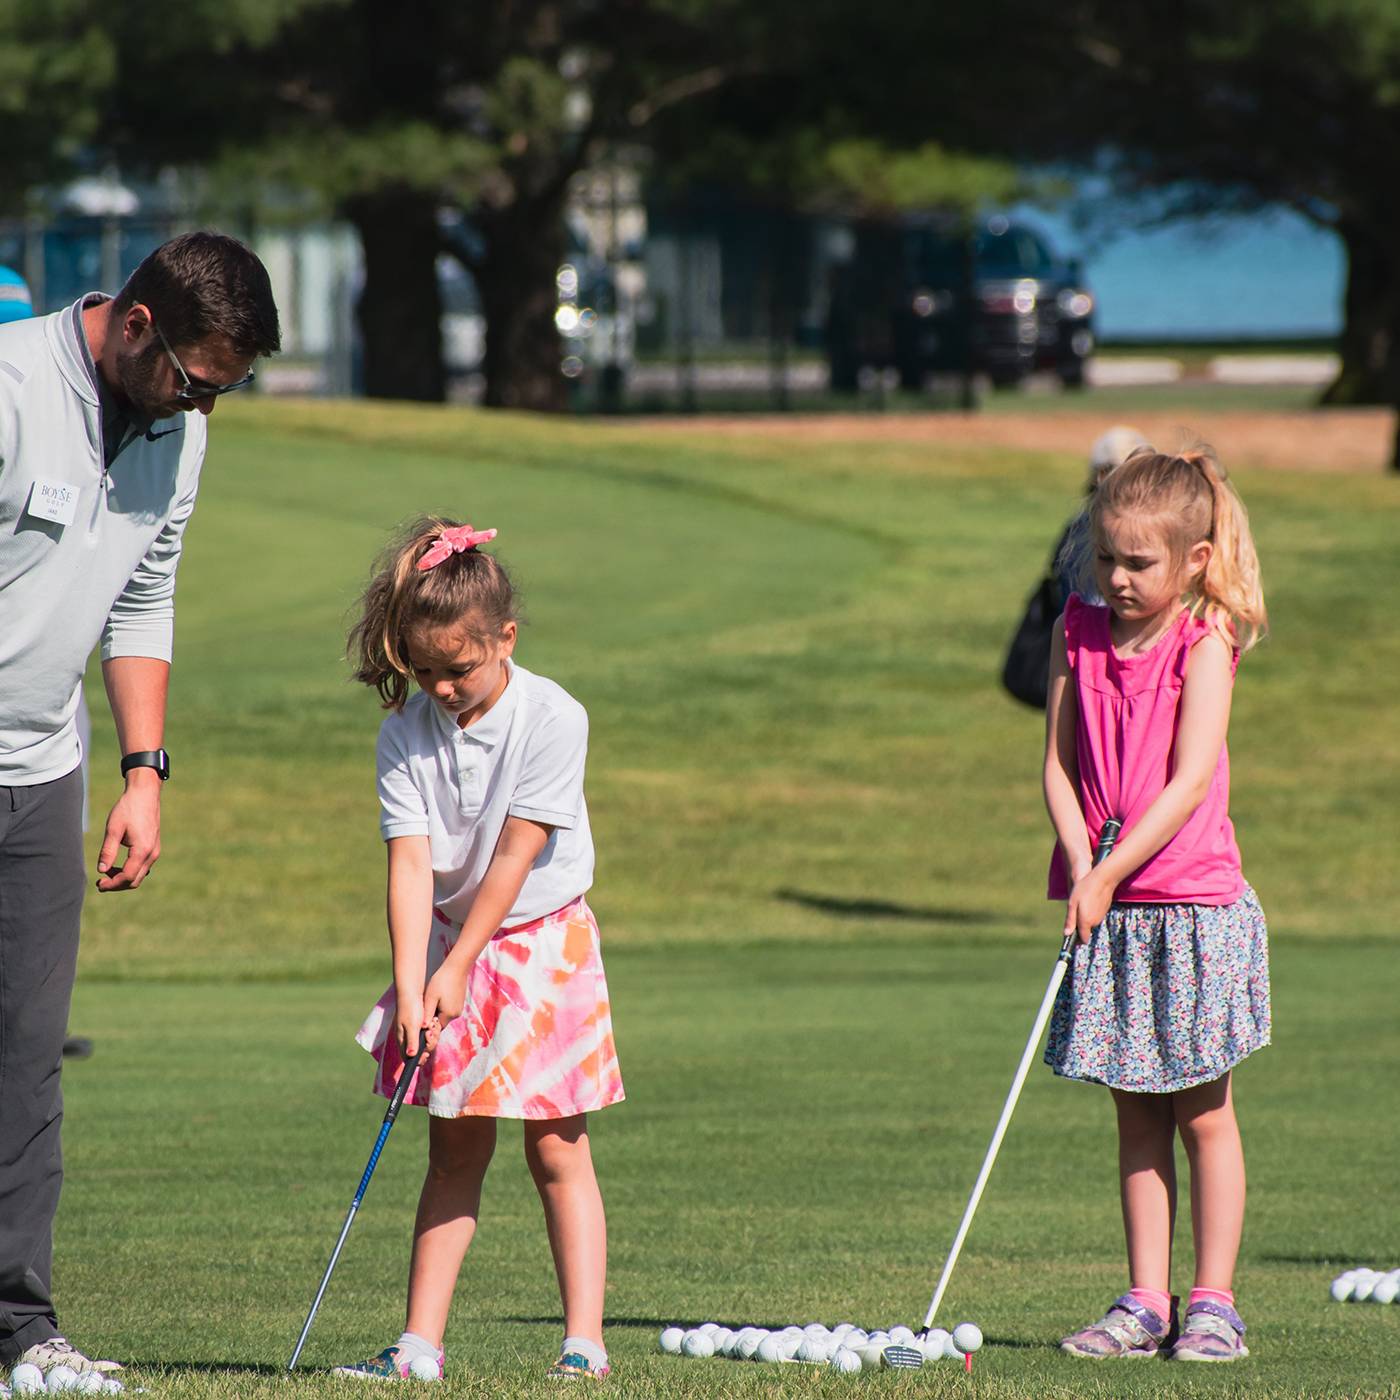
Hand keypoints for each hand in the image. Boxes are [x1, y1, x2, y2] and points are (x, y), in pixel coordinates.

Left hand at [95, 772, 161, 890]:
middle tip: (100, 882)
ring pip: (140, 875)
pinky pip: (143, 867)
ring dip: (123, 878)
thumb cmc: (128, 809)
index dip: (112, 884)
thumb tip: (101, 871)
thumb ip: (108, 851)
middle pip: (135, 880)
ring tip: (106, 872)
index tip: (98, 884)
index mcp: (142, 850)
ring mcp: (155, 851)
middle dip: (117, 884)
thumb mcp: (114, 829)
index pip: (127, 877)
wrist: (145, 794)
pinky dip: (131, 871)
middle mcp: (152, 853)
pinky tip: (118, 865)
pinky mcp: (154, 847)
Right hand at [395, 992, 440, 1057]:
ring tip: (433, 1025)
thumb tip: (411, 1055)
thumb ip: (411, 1040)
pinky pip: (429, 1034)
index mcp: (402, 1040)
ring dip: (433, 1035)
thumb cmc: (410, 1008)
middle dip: (429, 1044)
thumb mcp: (411, 1025)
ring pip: (427, 1042)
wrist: (412, 992)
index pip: (409, 1058)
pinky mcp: (420, 1026)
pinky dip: (433, 1030)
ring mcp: (414, 1032)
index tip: (427, 1053)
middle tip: (431, 1033)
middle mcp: (407, 1038)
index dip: (419, 1059)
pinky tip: (434, 1022)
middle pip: (421, 1051)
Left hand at [423, 960, 470, 1028]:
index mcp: (449, 1014)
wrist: (457, 967)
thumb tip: (423, 1027)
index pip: (436, 1027)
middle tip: (427, 1004)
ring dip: (438, 1010)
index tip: (424, 1014)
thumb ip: (427, 1013)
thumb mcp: (430, 997)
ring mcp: (459, 1008)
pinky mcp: (460, 1002)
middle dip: (433, 1016)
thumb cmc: (442, 981)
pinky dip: (443, 1005)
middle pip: (441, 1021)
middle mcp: (456, 1014)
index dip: (429, 1023)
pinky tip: (439, 995)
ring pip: (445, 1015)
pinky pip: (449, 1009)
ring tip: (433, 998)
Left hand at [1064, 867, 1114, 942]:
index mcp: (1086, 922)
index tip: (1071, 936)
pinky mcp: (1104, 911)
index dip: (1076, 940)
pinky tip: (1088, 901)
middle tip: (1073, 911)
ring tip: (1080, 903)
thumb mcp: (1072, 904)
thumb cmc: (1084, 890)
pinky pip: (1095, 916)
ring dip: (1084, 918)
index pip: (1083, 939)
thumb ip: (1070, 920)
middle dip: (1079, 926)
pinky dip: (1090, 912)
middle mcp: (1095, 922)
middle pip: (1085, 930)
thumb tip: (1067, 934)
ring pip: (1090, 923)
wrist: (1103, 880)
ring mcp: (1101, 917)